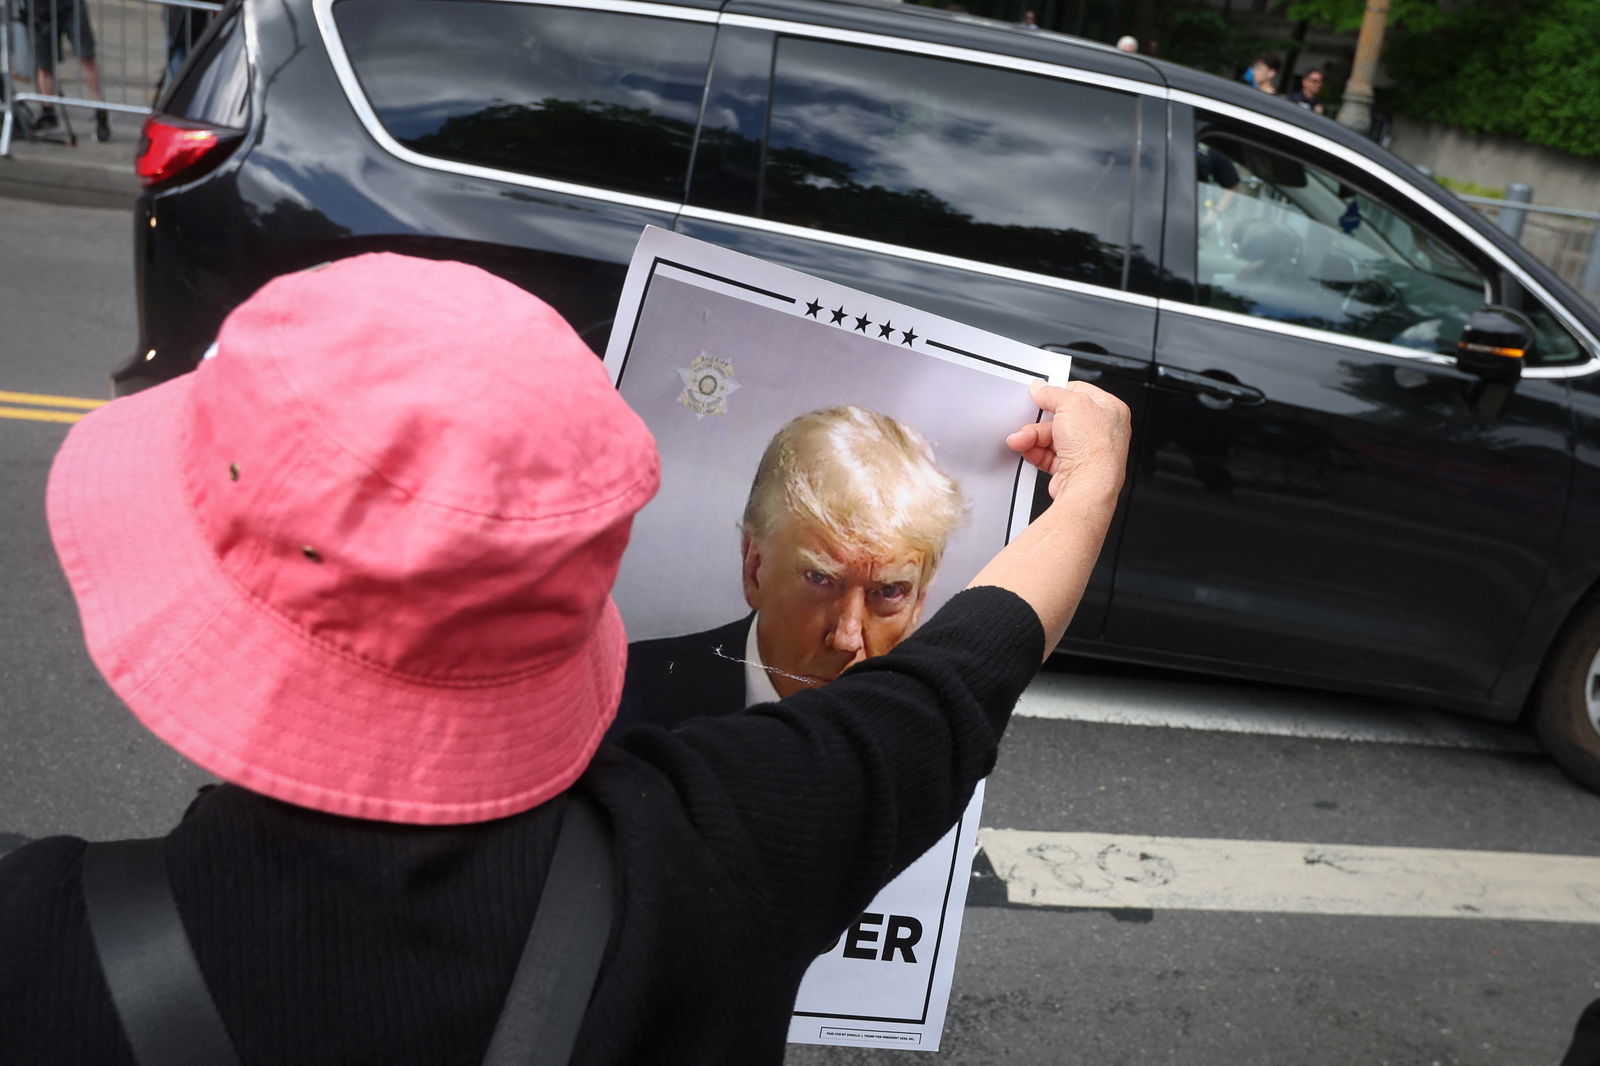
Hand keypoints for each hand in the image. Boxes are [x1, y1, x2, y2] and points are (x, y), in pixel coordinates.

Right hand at [1006, 379, 1130, 500]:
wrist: (1087, 488)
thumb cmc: (1094, 449)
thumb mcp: (1071, 404)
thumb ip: (1052, 393)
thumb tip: (1041, 388)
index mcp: (1110, 409)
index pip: (1080, 392)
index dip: (1059, 393)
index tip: (1043, 395)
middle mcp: (1100, 430)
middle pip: (1061, 416)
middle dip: (1040, 421)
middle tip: (1029, 418)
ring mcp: (1086, 450)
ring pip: (1050, 436)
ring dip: (1032, 437)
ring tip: (1021, 439)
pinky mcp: (1071, 467)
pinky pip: (1047, 454)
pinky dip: (1034, 451)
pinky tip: (1027, 449)